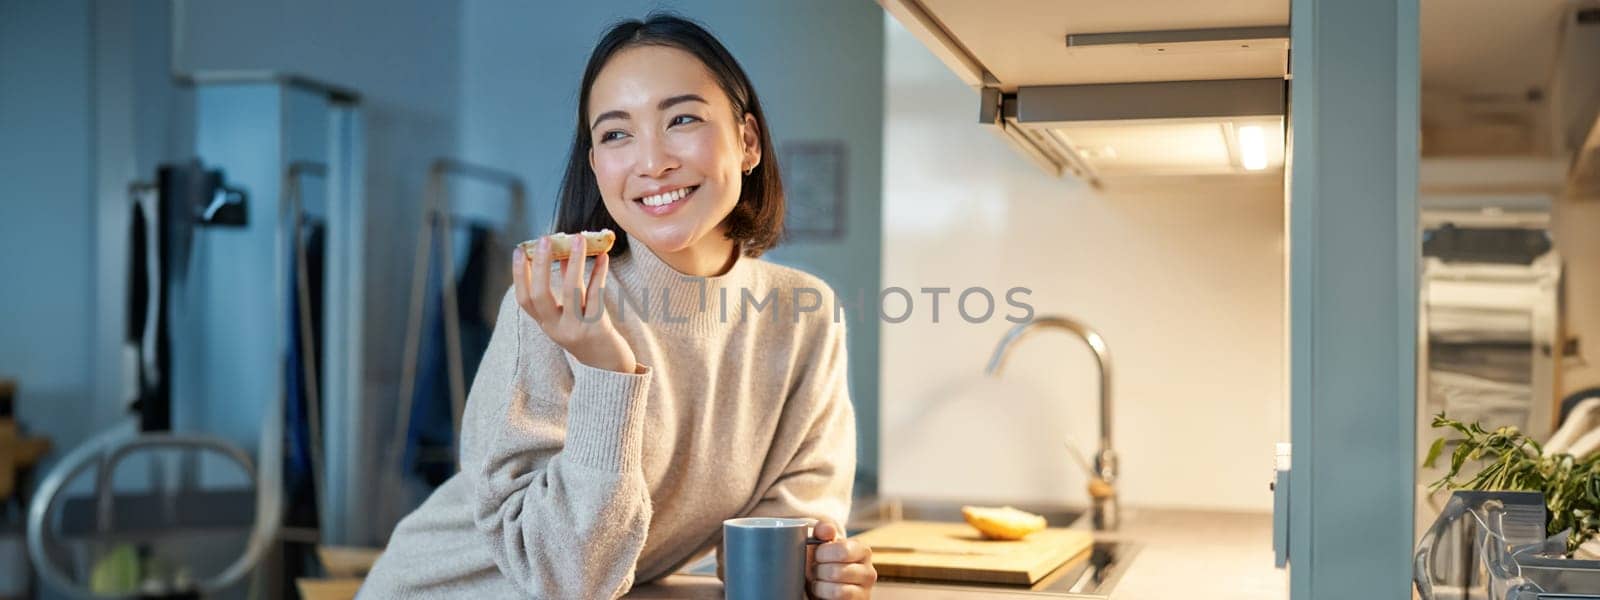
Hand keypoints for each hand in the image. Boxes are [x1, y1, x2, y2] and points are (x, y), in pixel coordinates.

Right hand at [512, 235, 636, 373]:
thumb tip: (564, 252)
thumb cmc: (589, 335)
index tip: (519, 250)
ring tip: (579, 238)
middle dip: (542, 265)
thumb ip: (565, 290)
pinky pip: (596, 295)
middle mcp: (556, 329)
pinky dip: (599, 273)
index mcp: (546, 324)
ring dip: (574, 262)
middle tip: (545, 239)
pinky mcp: (598, 328)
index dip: (519, 275)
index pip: (525, 299)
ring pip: (572, 292)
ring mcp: (576, 329)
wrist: (610, 368)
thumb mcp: (570, 316)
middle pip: (541, 295)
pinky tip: (603, 257)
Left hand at [807, 520, 875, 598]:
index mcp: (863, 551)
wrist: (825, 582)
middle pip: (836, 572)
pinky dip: (823, 597)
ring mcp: (865, 592)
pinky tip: (822, 591)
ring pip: (837, 591)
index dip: (822, 553)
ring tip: (818, 581)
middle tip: (816, 570)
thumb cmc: (825, 560)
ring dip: (819, 586)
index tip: (817, 555)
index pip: (842, 551)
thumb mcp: (822, 542)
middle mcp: (869, 572)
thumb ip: (823, 530)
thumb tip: (827, 529)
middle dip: (818, 571)